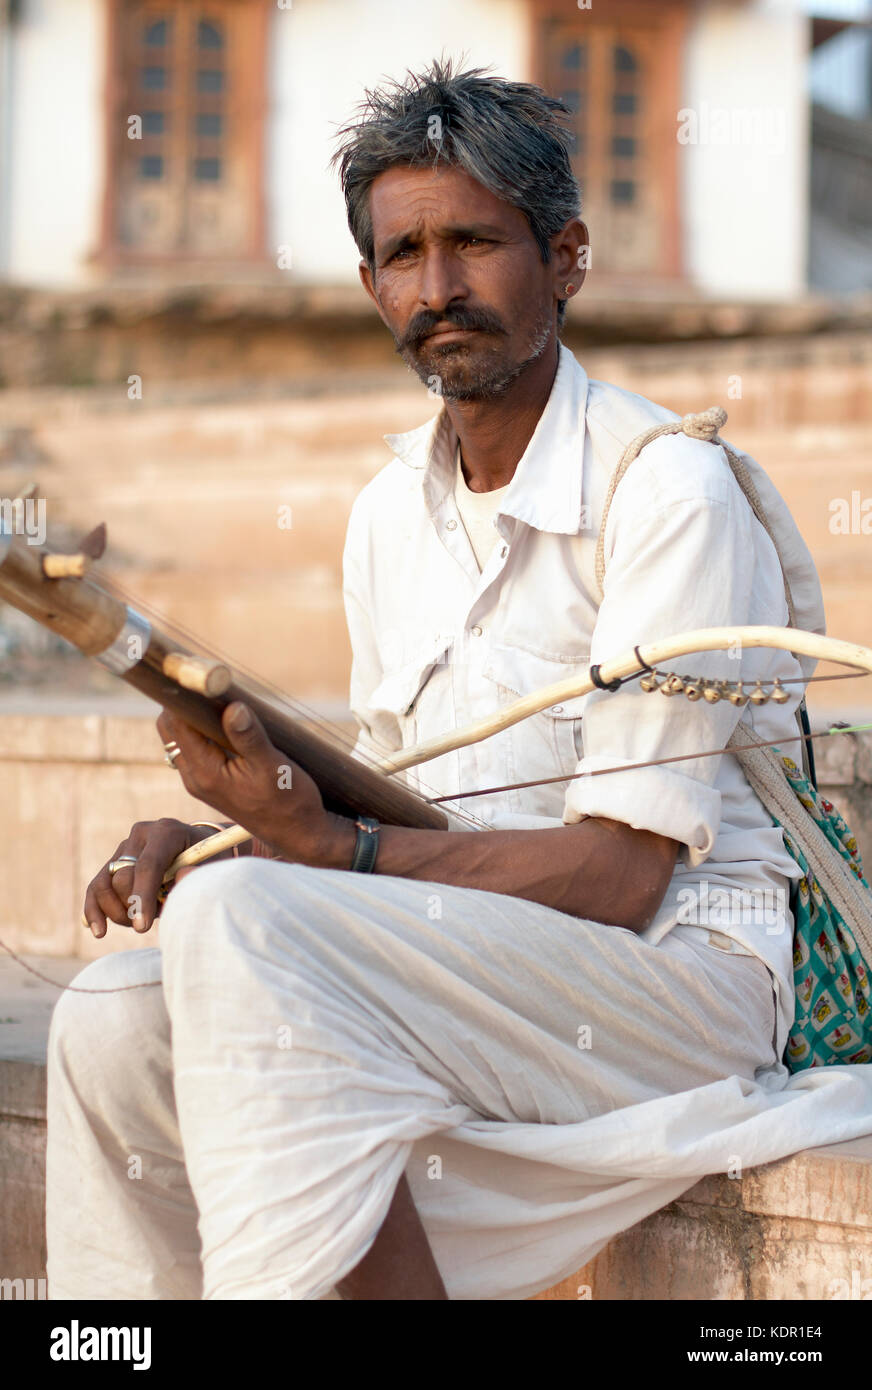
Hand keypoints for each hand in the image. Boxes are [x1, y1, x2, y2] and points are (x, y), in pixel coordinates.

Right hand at [83, 818, 209, 938]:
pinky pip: (96, 887)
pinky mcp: (114, 861)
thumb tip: (179, 880)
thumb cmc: (209, 864)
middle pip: (123, 878)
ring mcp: (125, 847)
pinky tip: (99, 931)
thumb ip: (195, 877)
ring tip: (138, 924)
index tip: (142, 927)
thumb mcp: (211, 870)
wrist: (201, 851)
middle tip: (152, 922)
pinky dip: (94, 909)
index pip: (148, 866)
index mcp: (167, 832)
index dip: (142, 898)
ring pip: (105, 884)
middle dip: (133, 907)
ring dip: (117, 912)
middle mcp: (142, 834)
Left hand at [155, 701, 354, 869]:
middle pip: (172, 727)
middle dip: (185, 703)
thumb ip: (249, 737)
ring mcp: (202, 780)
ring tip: (223, 699)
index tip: (196, 674)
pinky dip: (206, 729)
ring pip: (183, 736)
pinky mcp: (212, 781)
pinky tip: (230, 721)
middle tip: (212, 684)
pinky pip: (197, 746)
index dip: (181, 696)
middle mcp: (195, 777)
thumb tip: (231, 707)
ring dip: (196, 716)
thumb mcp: (274, 767)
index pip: (176, 723)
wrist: (300, 835)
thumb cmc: (290, 803)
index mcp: (205, 773)